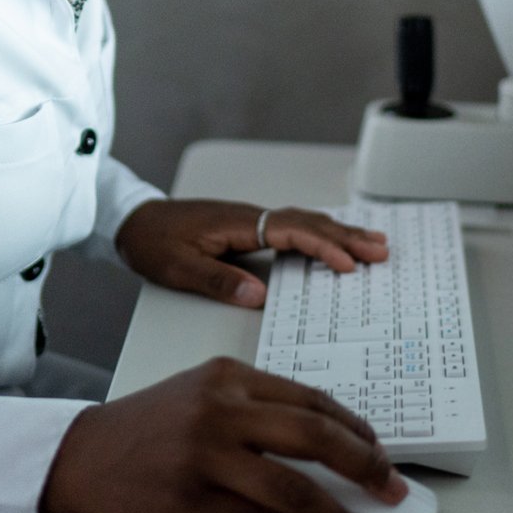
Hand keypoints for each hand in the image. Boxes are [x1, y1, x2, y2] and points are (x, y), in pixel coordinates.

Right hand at [40, 356, 407, 512]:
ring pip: (294, 487)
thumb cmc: (145, 428)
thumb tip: (326, 448)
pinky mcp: (195, 498)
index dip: (356, 430)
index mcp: (231, 375)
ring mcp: (208, 453)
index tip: (381, 454)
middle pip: (314, 435)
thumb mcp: (202, 397)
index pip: (312, 399)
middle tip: (394, 490)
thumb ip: (256, 412)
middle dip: (365, 466)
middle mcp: (222, 407)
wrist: (82, 455)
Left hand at [114, 199, 388, 307]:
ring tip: (372, 243)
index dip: (322, 247)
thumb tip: (259, 294)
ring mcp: (251, 220)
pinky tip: (333, 240)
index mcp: (238, 224)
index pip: (291, 231)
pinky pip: (294, 227)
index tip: (348, 264)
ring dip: (338, 232)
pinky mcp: (248, 227)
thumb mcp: (178, 268)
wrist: (132, 221)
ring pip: (304, 222)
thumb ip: (218, 280)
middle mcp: (250, 217)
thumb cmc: (152, 242)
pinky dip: (320, 233)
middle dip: (346, 236)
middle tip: (380, 251)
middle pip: (308, 222)